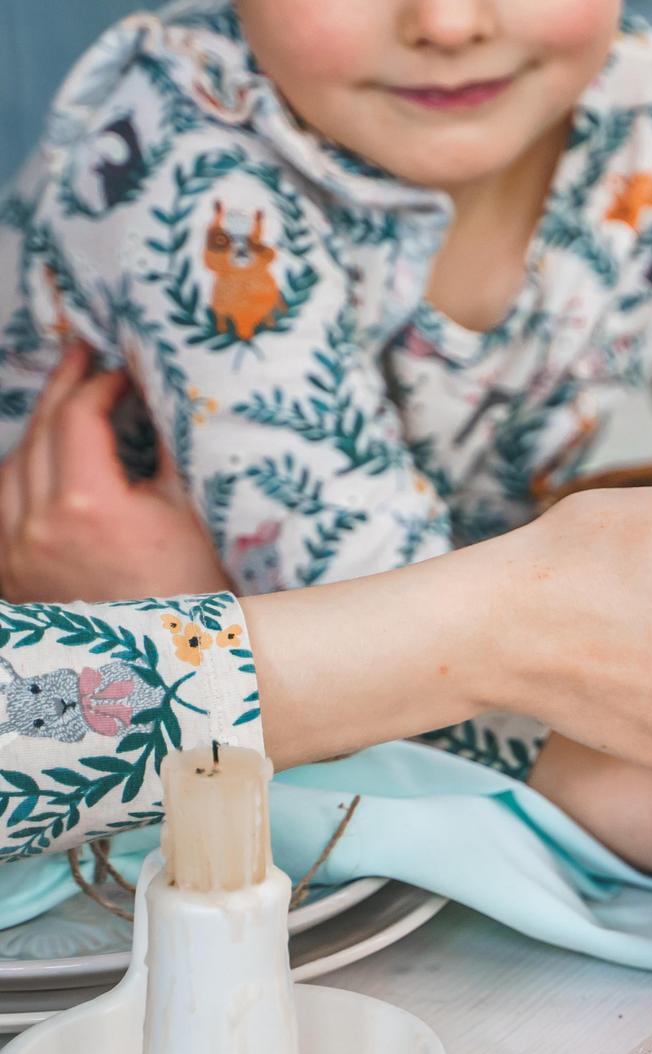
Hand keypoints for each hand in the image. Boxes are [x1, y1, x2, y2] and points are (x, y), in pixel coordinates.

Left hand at [0, 345, 229, 600]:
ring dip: (38, 433)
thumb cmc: (198, 591)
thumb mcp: (192, 510)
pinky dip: (20, 478)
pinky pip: (2, 509)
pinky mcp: (11, 577)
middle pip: (38, 435)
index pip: (78, 419)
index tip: (122, 370)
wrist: (176, 664)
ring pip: (10, 469)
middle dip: (64, 390)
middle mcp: (38, 528)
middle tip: (82, 356)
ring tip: (66, 410)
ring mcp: (17, 555)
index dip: (100, 384)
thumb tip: (162, 393)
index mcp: (87, 506)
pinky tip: (44, 466)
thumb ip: (170, 447)